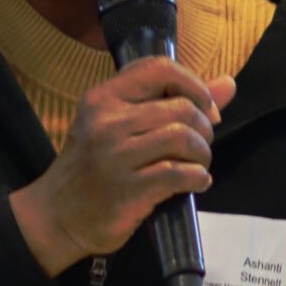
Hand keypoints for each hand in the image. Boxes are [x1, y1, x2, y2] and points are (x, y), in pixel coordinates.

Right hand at [10, 58, 236, 277]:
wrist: (57, 216)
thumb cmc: (93, 167)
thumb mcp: (119, 125)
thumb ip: (173, 101)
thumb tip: (228, 84)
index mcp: (103, 98)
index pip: (159, 69)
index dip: (193, 84)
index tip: (204, 108)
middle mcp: (107, 122)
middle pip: (180, 108)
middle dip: (204, 127)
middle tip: (200, 145)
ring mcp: (116, 157)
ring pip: (183, 138)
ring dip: (203, 154)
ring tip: (198, 164)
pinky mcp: (127, 190)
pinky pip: (179, 174)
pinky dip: (198, 178)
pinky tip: (195, 182)